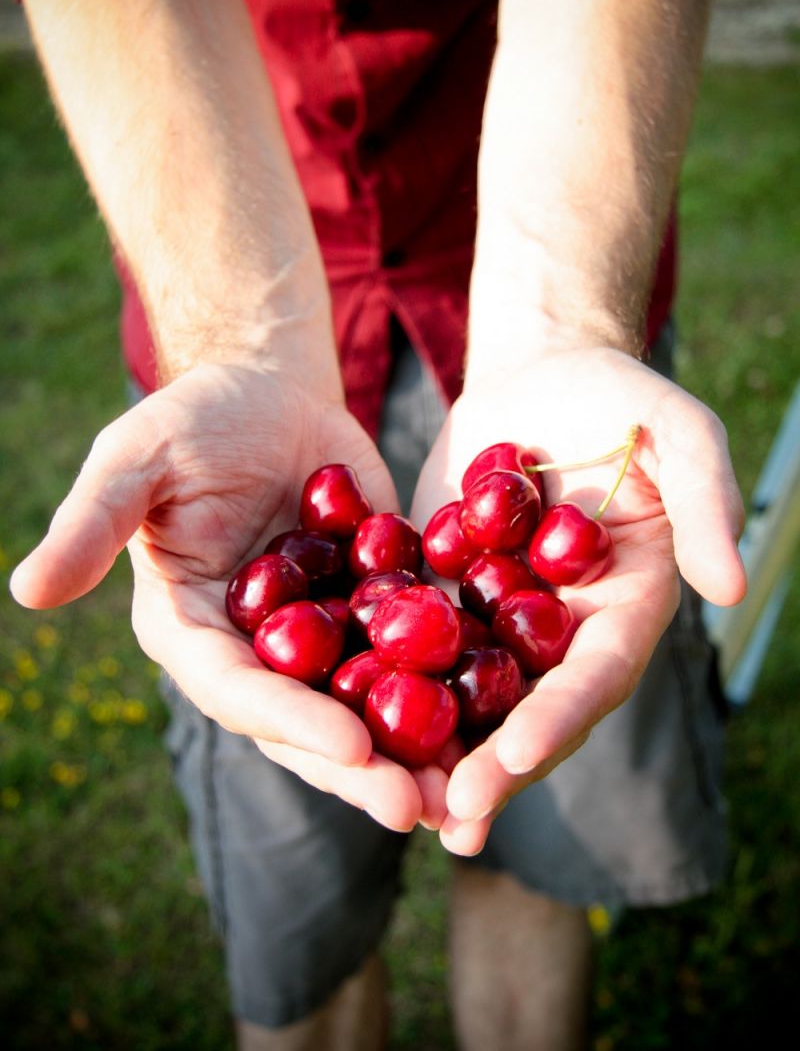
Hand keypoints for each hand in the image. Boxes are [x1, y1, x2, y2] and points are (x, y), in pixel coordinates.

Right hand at [10, 364, 446, 831]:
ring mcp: (321, 636)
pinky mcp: (375, 608)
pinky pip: (415, 653)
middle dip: (363, 768)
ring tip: (471, 793)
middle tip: (424, 808)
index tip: (348, 747)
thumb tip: (26, 590)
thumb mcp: (138, 455)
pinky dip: (453, 687)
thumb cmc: (193, 416)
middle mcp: (257, 650)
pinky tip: (502, 715)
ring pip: (370, 705)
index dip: (289, 719)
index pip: (238, 688)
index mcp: (194, 630)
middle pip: (309, 721)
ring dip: (417, 752)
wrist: (269, 392)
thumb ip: (95, 520)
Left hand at [410, 344, 746, 854]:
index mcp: (625, 603)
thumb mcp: (673, 427)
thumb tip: (731, 588)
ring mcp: (503, 619)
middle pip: (533, 709)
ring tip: (400, 807)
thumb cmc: (613, 395)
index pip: (597, 672)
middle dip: (495, 765)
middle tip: (451, 814)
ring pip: (473, 700)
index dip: (561, 716)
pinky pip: (419, 651)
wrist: (537, 377)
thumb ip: (705, 498)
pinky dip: (391, 691)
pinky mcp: (447, 597)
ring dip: (440, 755)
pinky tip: (349, 729)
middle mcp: (566, 629)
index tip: (516, 752)